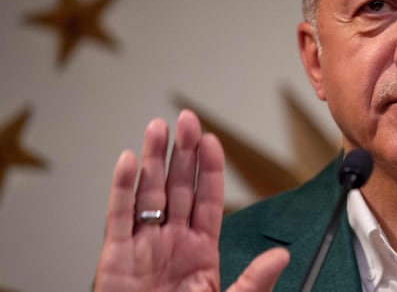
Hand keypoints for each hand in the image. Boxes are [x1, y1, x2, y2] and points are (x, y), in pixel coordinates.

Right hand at [94, 109, 288, 291]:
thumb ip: (253, 280)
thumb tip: (281, 255)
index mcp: (200, 249)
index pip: (207, 198)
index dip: (209, 168)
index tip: (213, 141)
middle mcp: (171, 240)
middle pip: (178, 186)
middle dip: (182, 152)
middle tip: (187, 119)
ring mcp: (143, 245)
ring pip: (148, 193)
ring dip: (152, 159)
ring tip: (158, 128)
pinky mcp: (115, 257)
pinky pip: (118, 217)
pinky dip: (120, 188)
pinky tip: (127, 161)